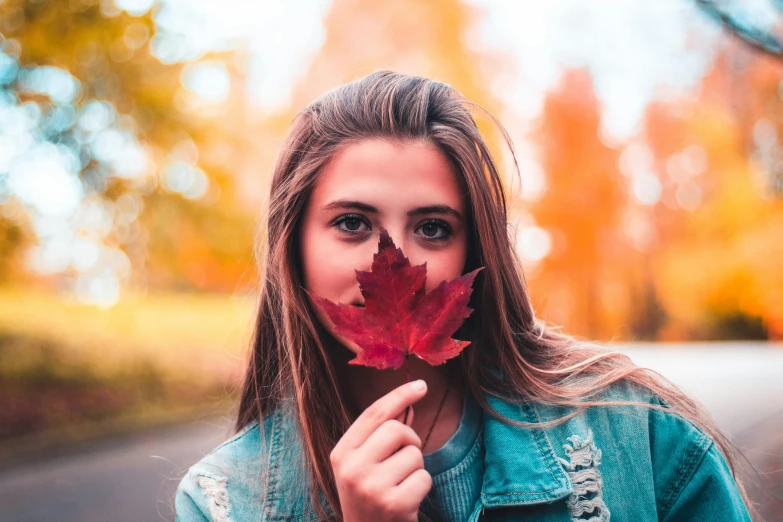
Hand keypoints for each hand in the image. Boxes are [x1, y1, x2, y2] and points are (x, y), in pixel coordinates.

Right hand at [330, 380, 431, 521]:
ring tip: (401, 485)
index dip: (399, 395)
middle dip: (410, 440)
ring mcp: (372, 487)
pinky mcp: (394, 504)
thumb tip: (409, 402)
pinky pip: (425, 478)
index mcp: (342, 453)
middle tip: (404, 459)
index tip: (421, 386)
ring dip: (416, 468)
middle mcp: (352, 468)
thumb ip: (380, 435)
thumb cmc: (368, 496)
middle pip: (396, 429)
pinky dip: (422, 487)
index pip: (374, 414)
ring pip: (415, 454)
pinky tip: (407, 500)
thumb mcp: (362, 464)